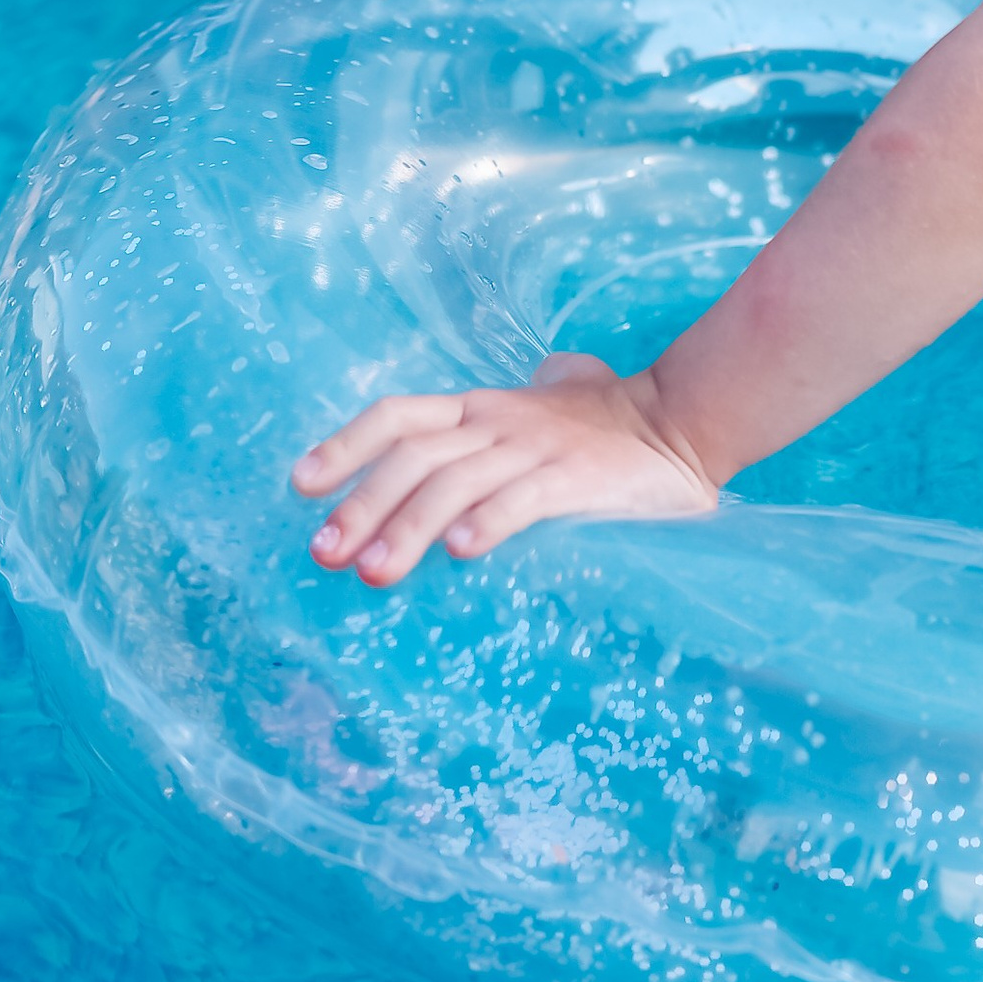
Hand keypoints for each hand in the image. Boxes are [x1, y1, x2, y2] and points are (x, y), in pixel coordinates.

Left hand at [292, 349, 715, 586]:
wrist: (682, 420)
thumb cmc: (605, 420)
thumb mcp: (534, 406)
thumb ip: (497, 412)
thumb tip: (469, 411)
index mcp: (480, 408)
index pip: (399, 415)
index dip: (346, 445)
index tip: (300, 486)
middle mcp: (499, 423)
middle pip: (415, 455)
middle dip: (363, 504)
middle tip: (324, 554)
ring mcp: (537, 449)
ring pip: (458, 481)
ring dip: (409, 527)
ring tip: (373, 574)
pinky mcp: (578, 478)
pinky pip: (526, 498)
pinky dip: (491, 522)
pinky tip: (462, 553)